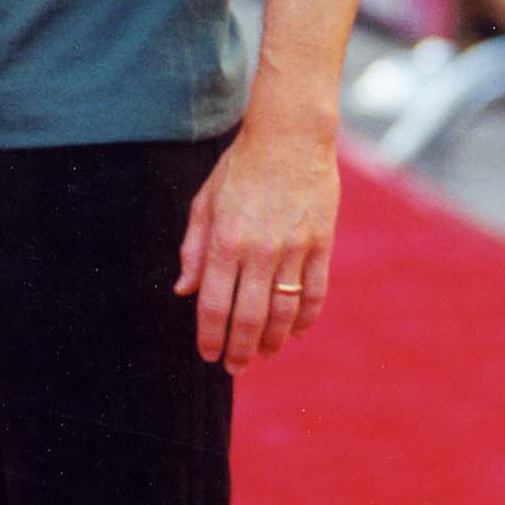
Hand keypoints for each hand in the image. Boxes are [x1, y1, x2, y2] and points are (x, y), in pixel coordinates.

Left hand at [175, 116, 339, 374]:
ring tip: (263, 354)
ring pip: (285, 313)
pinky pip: (315, 293)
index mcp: (225, 240)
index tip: (208, 355)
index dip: (210, 336)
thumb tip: (183, 290)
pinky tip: (296, 333)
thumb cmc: (240, 168)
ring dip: (273, 341)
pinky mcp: (321, 245)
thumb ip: (193, 249)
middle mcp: (259, 250)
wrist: (290, 136)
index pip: (215, 304)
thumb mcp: (205, 201)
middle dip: (240, 350)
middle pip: (249, 318)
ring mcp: (294, 249)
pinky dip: (306, 320)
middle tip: (235, 368)